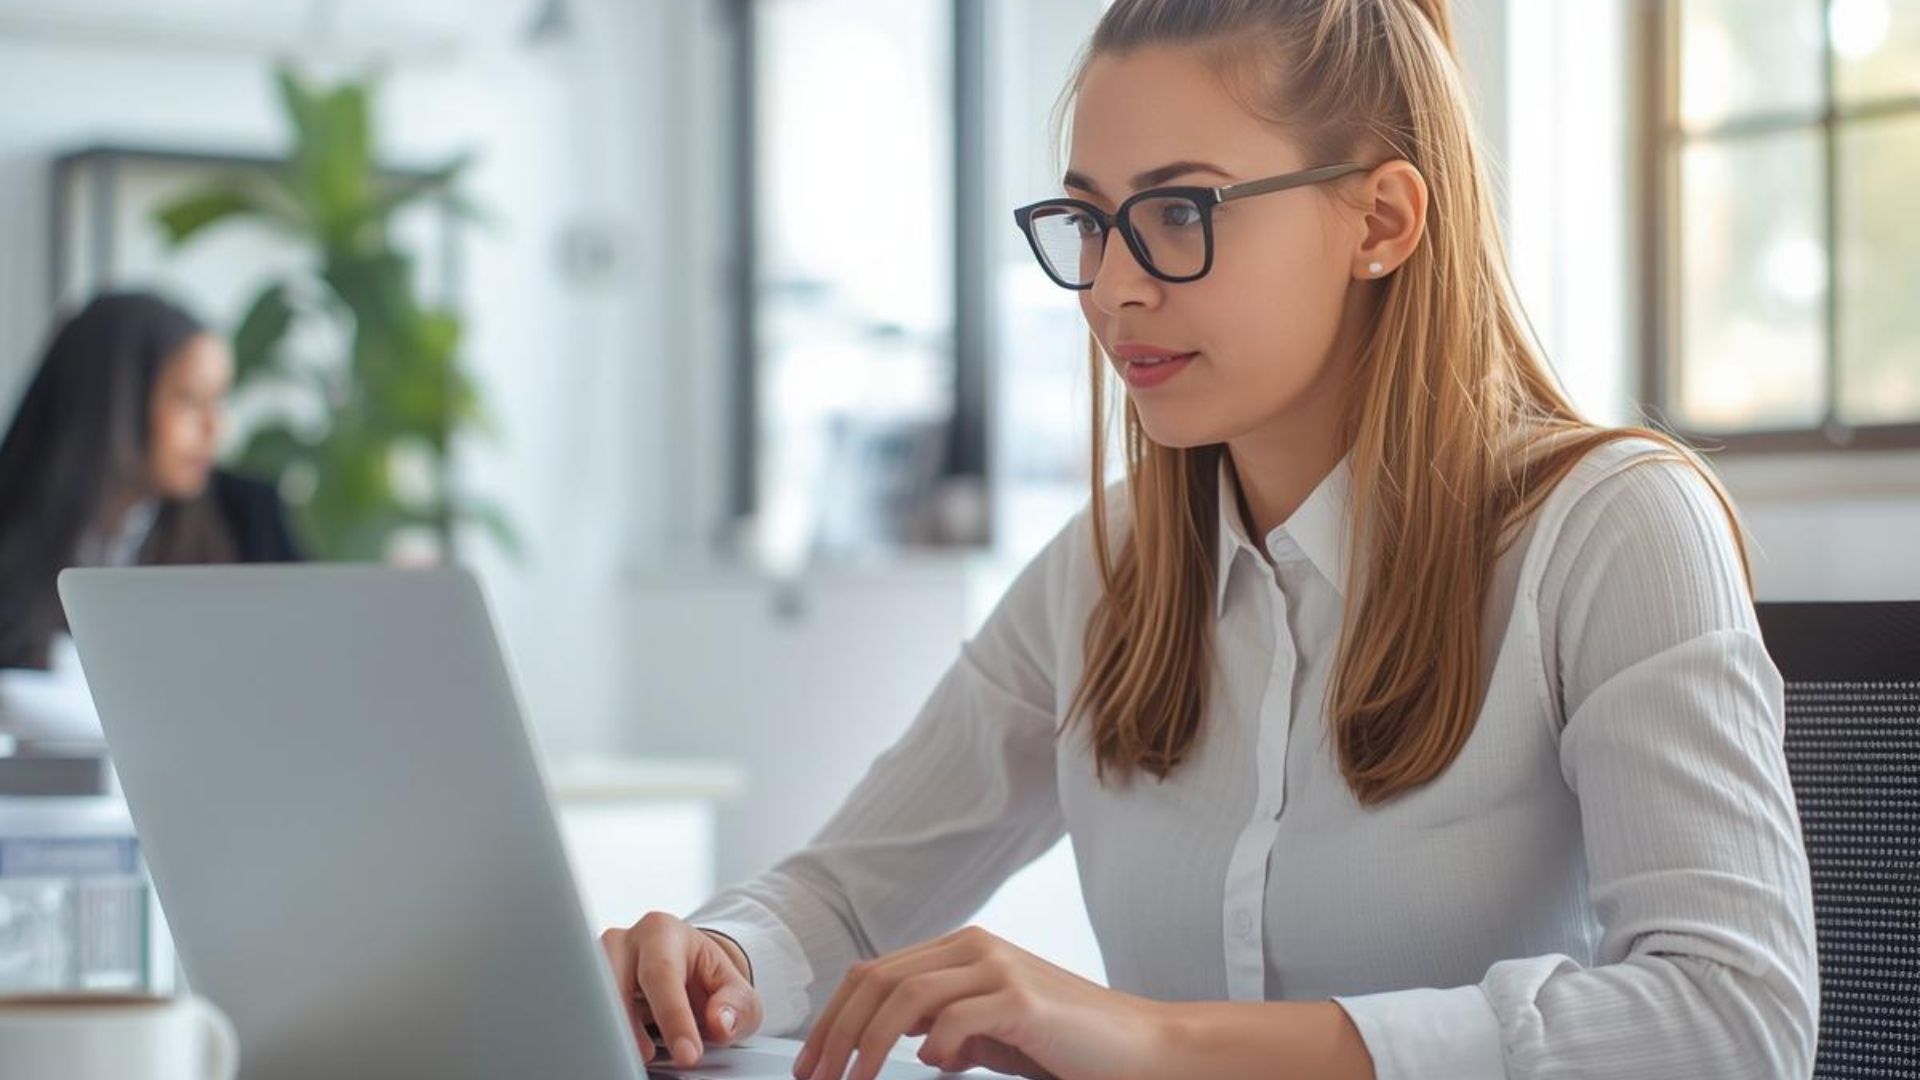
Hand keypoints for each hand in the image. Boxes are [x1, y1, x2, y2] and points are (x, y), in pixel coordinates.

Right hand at [600, 911, 761, 1068]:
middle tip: (650, 1058)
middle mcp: (624, 941)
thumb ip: (737, 1005)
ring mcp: (599, 962)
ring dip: (609, 1028)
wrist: (688, 973)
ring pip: (591, 993)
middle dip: (629, 1024)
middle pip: (613, 979)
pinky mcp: (587, 984)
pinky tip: (616, 1047)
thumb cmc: (708, 980)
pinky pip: (585, 1007)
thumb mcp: (737, 991)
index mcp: (662, 931)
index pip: (662, 974)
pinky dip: (600, 1030)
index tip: (687, 1054)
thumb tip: (720, 1021)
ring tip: (637, 1054)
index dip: (674, 1018)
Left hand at [792, 925, 1162, 1079]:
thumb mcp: (995, 1032)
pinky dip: (934, 1044)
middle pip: (877, 980)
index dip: (833, 1017)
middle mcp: (975, 947)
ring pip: (904, 996)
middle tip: (816, 1079)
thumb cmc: (1068, 1044)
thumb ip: (951, 1026)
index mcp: (963, 949)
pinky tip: (936, 1067)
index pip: (874, 973)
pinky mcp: (1022, 999)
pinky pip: (955, 1017)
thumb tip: (909, 1043)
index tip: (812, 1064)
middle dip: (834, 1033)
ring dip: (865, 1045)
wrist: (1142, 1047)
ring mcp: (999, 968)